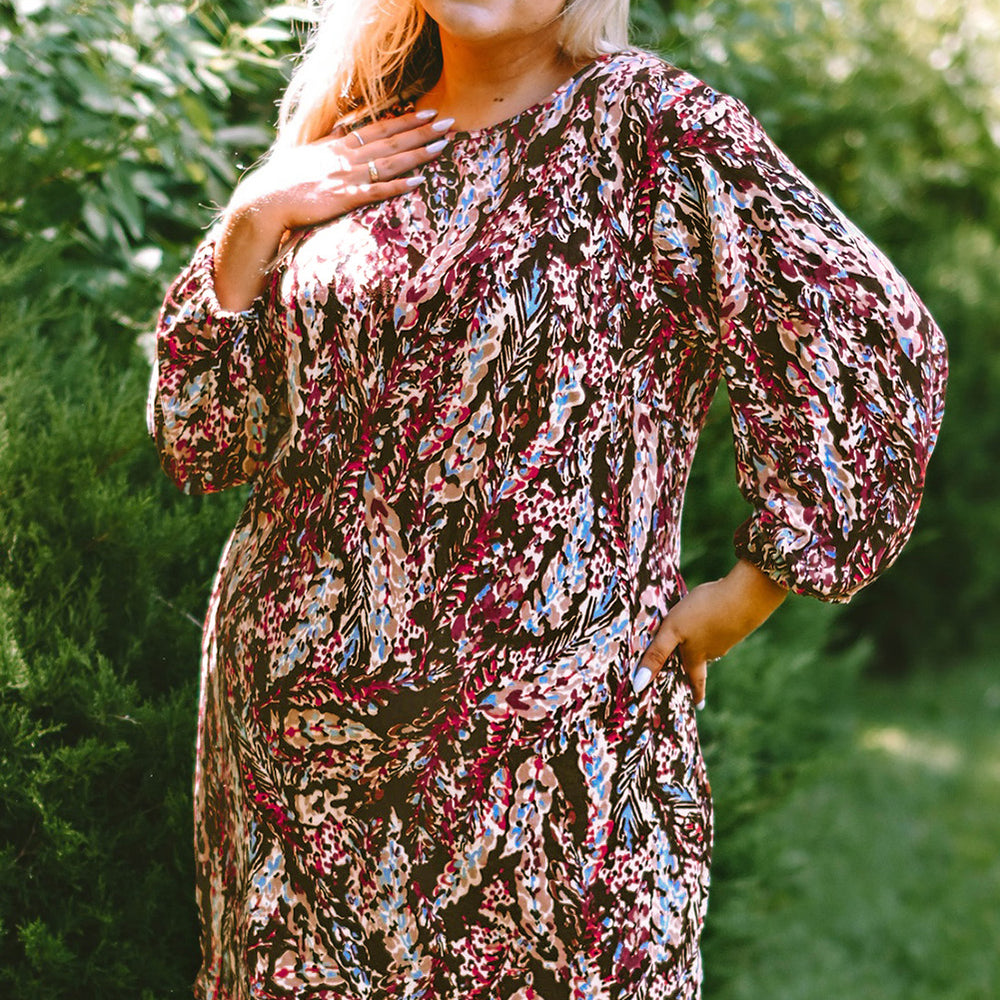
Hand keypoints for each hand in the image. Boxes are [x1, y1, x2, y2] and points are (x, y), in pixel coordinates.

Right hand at [213, 108, 453, 310]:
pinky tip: (419, 180)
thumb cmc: (283, 183)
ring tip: (443, 145)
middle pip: (392, 140)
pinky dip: (399, 185)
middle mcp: (347, 157)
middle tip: (449, 121)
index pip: (379, 128)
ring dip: (418, 153)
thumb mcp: (307, 155)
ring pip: (390, 162)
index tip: (427, 112)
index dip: (405, 120)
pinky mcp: (345, 199)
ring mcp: (348, 177)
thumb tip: (341, 131)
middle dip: (421, 130)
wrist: (266, 201)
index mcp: (339, 145)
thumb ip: (328, 143)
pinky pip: (378, 191)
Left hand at [632, 559, 787, 707]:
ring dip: (704, 643)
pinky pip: (719, 626)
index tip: (698, 706)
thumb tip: (639, 683)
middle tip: (692, 670)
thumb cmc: (704, 613)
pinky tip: (712, 613)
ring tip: (696, 637)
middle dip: (696, 665)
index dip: (695, 693)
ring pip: (711, 643)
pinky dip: (713, 624)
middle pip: (702, 660)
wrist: (746, 594)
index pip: (695, 680)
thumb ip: (657, 654)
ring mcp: (728, 635)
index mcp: (697, 656)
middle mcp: (714, 650)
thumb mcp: (673, 632)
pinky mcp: (736, 619)